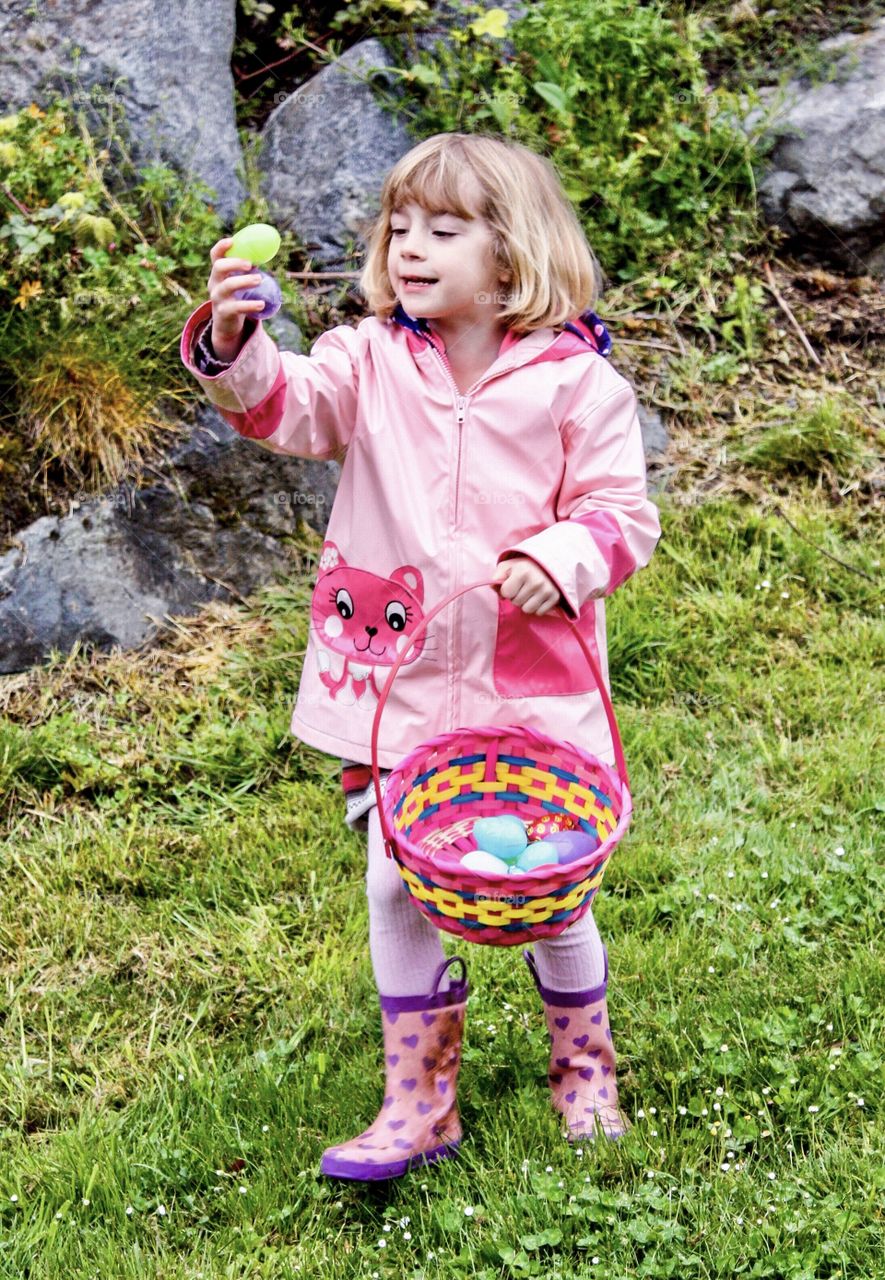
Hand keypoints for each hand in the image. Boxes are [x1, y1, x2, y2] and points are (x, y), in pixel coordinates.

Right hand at [207, 237, 266, 359]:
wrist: (226, 324)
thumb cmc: (236, 297)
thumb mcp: (238, 282)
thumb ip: (247, 270)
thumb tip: (264, 255)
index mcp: (218, 273)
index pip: (215, 256)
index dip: (221, 247)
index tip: (232, 241)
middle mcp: (214, 283)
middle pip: (219, 267)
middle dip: (234, 263)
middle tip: (250, 264)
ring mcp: (217, 298)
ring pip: (228, 286)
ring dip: (244, 281)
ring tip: (259, 279)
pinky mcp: (224, 312)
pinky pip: (236, 307)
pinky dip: (250, 305)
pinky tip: (262, 304)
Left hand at [492, 558, 561, 615]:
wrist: (547, 564)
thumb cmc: (523, 567)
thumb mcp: (507, 566)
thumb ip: (496, 577)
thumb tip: (494, 588)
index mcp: (523, 571)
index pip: (506, 593)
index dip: (506, 591)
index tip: (512, 584)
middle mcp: (536, 581)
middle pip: (516, 603)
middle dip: (516, 597)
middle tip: (522, 588)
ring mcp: (547, 590)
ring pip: (527, 610)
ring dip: (526, 604)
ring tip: (529, 593)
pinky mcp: (555, 597)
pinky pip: (539, 612)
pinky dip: (537, 607)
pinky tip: (538, 597)